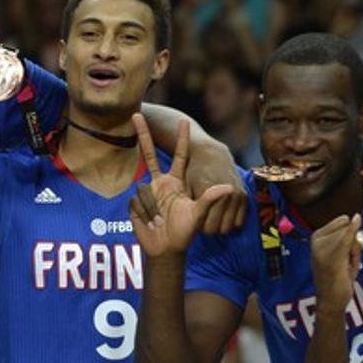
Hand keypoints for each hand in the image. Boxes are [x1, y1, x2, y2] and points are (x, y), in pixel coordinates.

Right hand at [128, 115, 234, 256]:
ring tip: (159, 222)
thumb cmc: (183, 232)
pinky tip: (149, 222)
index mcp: (176, 182)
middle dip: (143, 134)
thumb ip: (209, 199)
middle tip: (137, 114)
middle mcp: (160, 183)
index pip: (179, 156)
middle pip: (149, 154)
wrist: (164, 248)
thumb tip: (228, 187)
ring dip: (152, 208)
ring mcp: (146, 192)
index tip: (184, 121)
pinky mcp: (135, 202)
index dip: (182, 139)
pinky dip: (144, 214)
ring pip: (143, 188)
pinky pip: (137, 201)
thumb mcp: (198, 214)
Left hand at [184, 139, 248, 234]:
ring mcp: (237, 195)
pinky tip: (222, 216)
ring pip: (229, 227)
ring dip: (221, 226)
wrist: (210, 156)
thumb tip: (180, 226)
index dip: (199, 227)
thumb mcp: (183, 186)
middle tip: (203, 221)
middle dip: (209, 228)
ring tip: (212, 218)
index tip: (195, 222)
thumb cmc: (192, 173)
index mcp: (207, 191)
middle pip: (218, 229)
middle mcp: (225, 193)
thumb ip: (183, 205)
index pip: (206, 226)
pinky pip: (240, 221)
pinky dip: (231, 222)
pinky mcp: (245, 196)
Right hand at [310, 213, 362, 313]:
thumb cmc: (338, 278)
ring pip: (349, 236)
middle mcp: (316, 241)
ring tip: (346, 266)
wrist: (330, 300)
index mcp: (316, 238)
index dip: (349, 234)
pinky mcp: (332, 257)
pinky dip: (353, 229)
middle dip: (353, 243)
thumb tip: (356, 219)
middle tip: (346, 261)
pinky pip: (346, 239)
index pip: (341, 222)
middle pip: (345, 228)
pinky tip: (357, 218)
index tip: (345, 251)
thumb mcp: (342, 256)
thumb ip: (348, 238)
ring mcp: (322, 248)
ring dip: (355, 251)